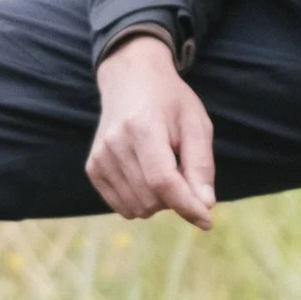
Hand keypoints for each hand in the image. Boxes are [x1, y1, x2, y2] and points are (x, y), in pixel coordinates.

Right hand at [86, 32, 217, 228]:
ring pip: (137, 208)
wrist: (130, 79)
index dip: (187, 205)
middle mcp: (114, 143)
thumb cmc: (170, 102)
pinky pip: (122, 207)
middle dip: (176, 198)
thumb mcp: (196, 124)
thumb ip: (201, 165)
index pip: (163, 181)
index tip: (207, 220)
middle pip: (151, 199)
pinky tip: (146, 175)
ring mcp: (99, 157)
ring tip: (163, 169)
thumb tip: (205, 206)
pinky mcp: (93, 168)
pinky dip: (141, 201)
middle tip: (182, 170)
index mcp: (142, 127)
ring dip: (159, 201)